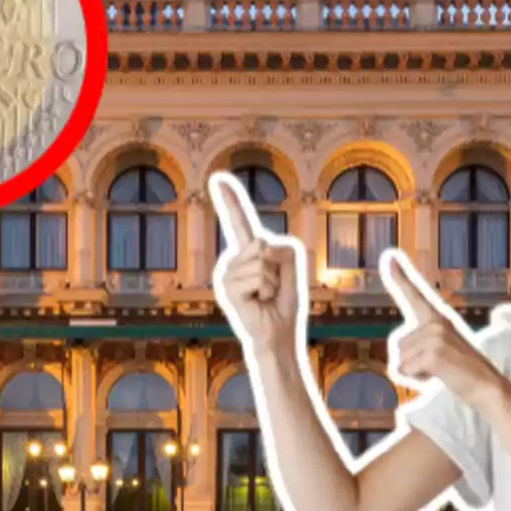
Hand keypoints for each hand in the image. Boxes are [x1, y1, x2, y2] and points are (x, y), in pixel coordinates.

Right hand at [210, 173, 303, 351]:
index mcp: (248, 250)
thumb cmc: (284, 300)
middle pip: (262, 243)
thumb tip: (259, 248)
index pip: (238, 219)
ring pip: (261, 260)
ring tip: (265, 296)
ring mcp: (227, 273)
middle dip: (278, 266)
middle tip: (273, 288)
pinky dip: (266, 290)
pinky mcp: (227, 288)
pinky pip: (258, 276)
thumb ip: (282, 248)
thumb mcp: (292, 265)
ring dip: (272, 281)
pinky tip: (258, 302)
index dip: (230, 199)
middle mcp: (233, 259)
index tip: (217, 178)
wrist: (277, 332)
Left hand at [382, 251, 504, 407]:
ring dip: (414, 373)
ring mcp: (435, 335)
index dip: (399, 277)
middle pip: (397, 345)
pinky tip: (439, 377)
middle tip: (438, 367)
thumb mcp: (441, 350)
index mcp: (437, 318)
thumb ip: (421, 343)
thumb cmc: (463, 373)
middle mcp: (435, 322)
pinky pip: (405, 370)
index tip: (390, 256)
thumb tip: (399, 358)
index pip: (414, 294)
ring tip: (440, 371)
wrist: (488, 388)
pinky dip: (417, 380)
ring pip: (399, 360)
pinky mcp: (434, 352)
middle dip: (410, 363)